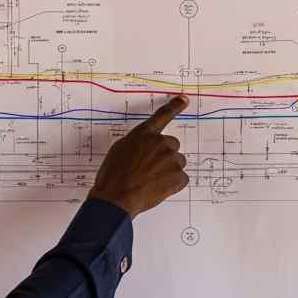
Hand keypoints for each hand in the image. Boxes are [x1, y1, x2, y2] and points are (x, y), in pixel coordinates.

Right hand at [87, 95, 189, 216]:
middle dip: (164, 156)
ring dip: (168, 171)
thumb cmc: (113, 176)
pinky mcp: (178, 177)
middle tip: (150, 169)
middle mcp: (161, 143)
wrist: (116, 198)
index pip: (163, 115)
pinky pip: (181, 179)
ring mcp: (171, 159)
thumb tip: (145, 146)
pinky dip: (173, 185)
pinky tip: (158, 189)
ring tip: (150, 181)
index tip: (184, 99)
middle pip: (172, 145)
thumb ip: (137, 143)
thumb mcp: (119, 150)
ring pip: (177, 163)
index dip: (175, 106)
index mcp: (144, 134)